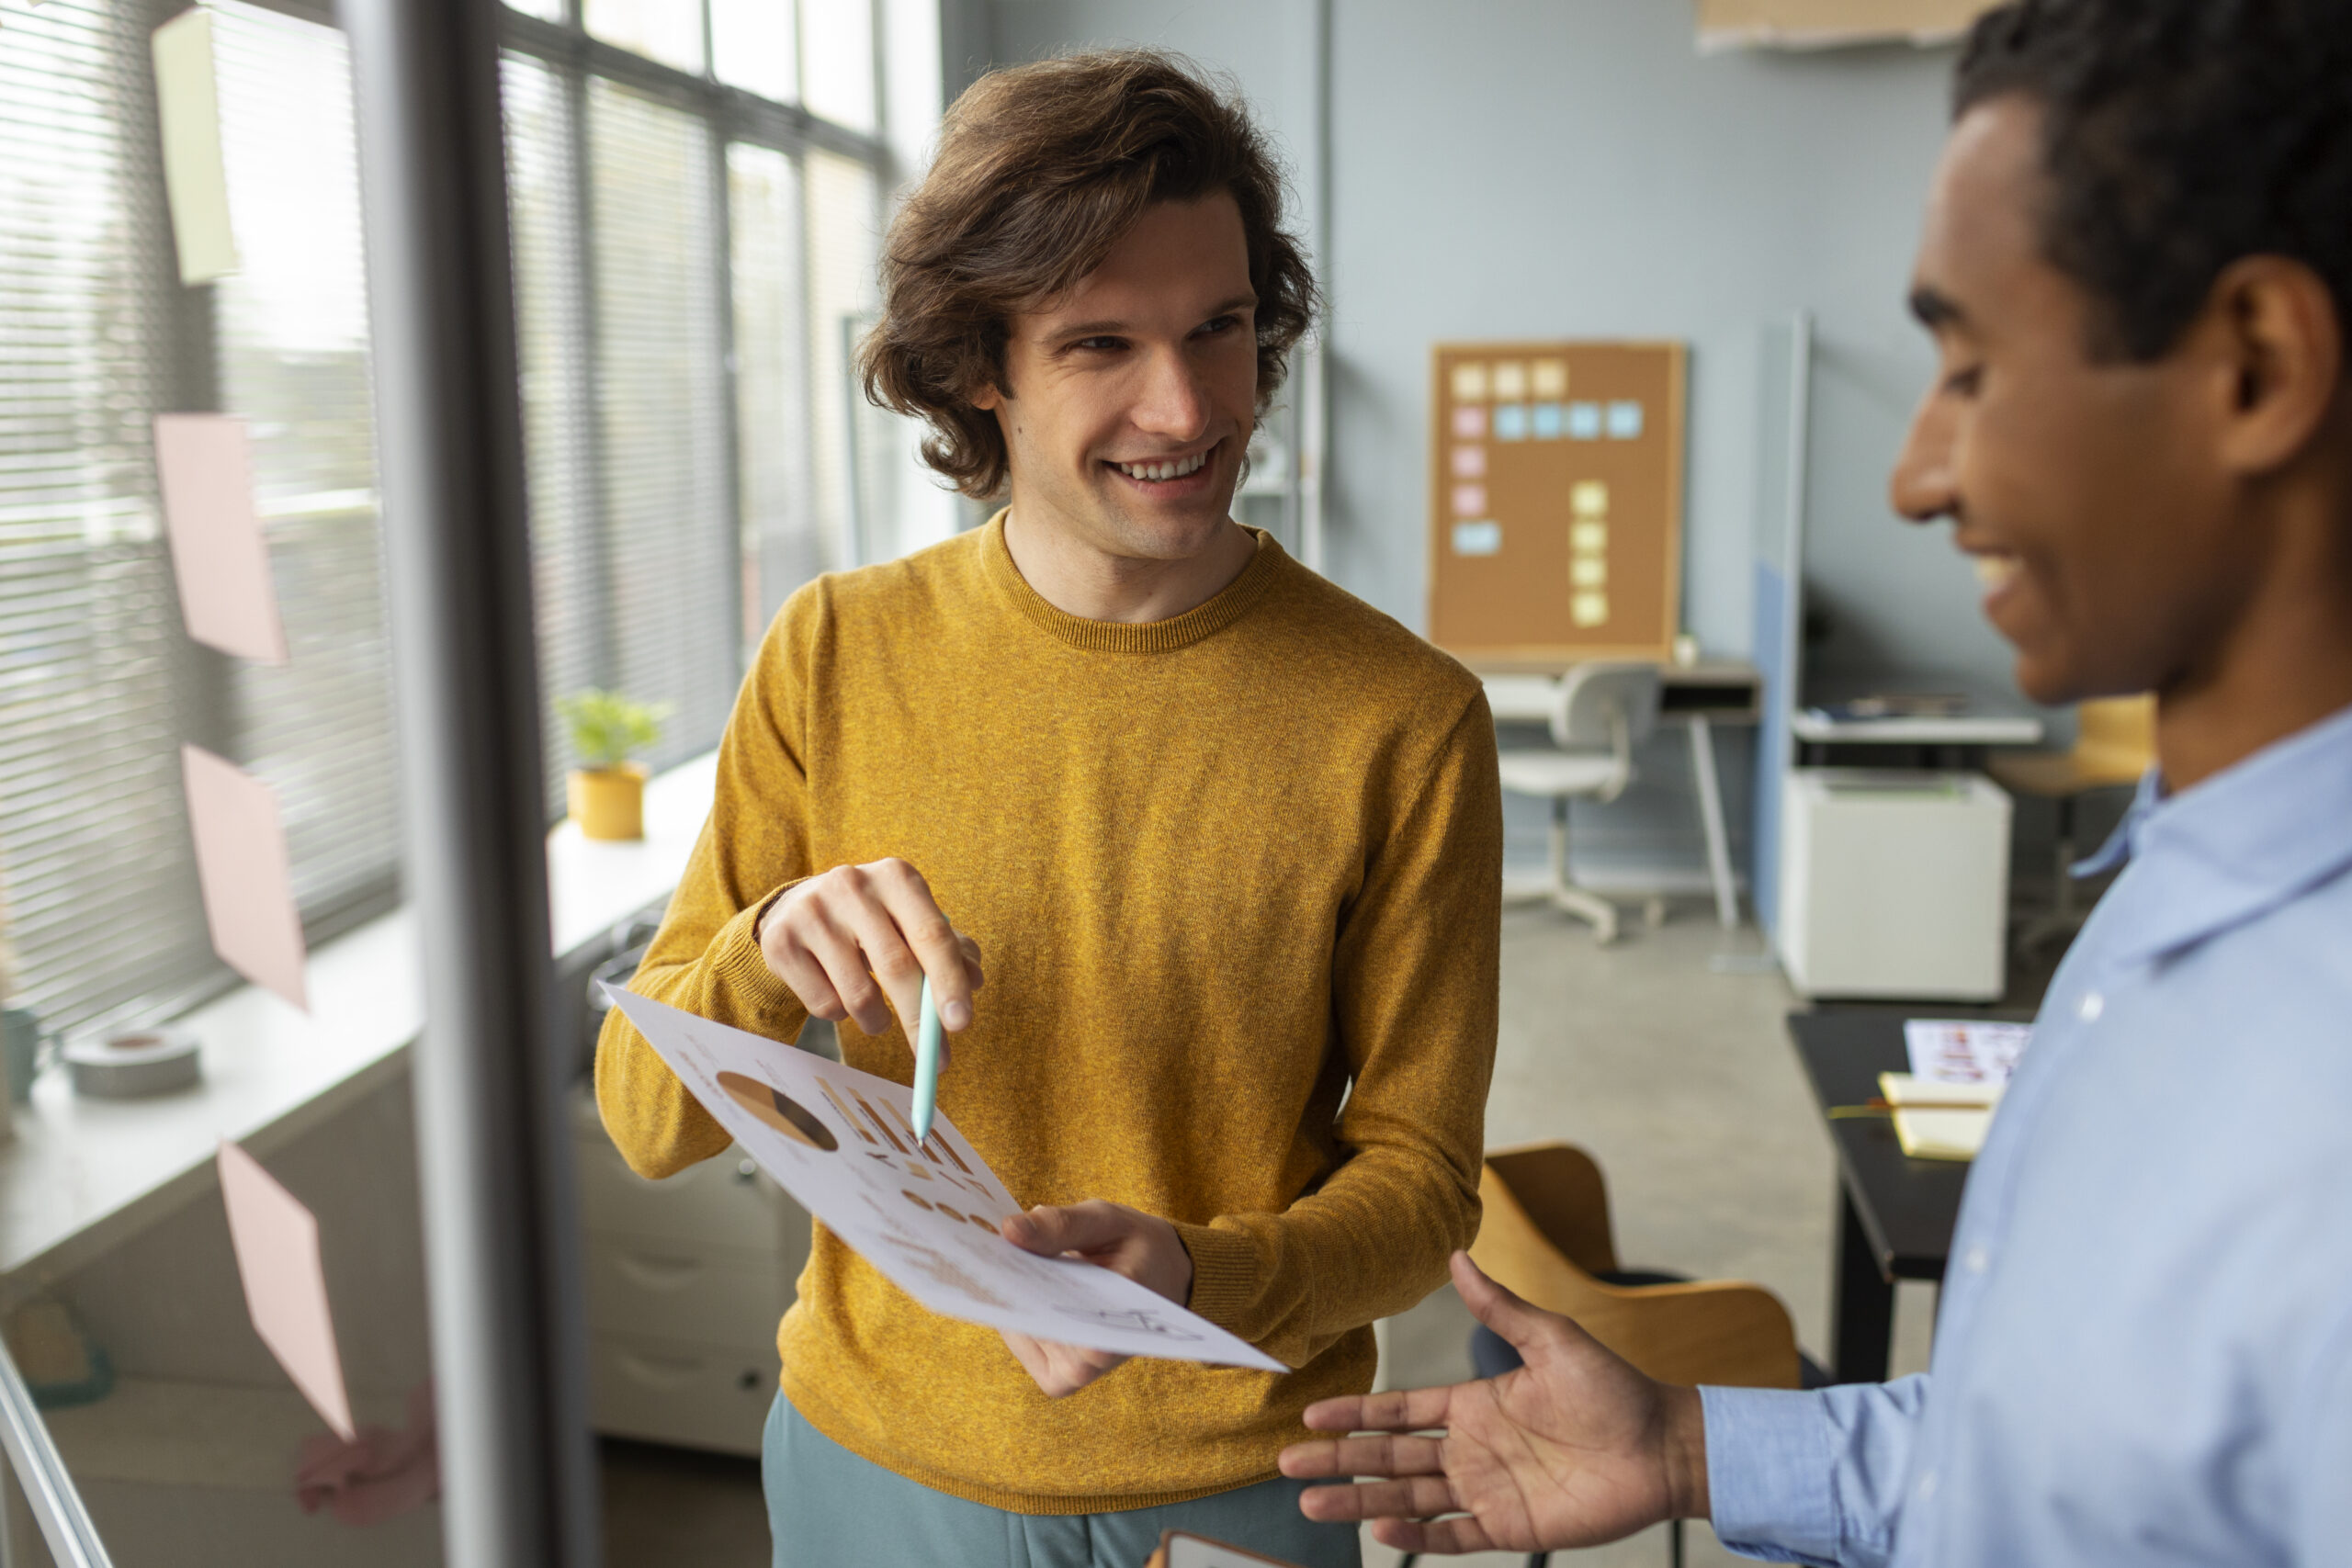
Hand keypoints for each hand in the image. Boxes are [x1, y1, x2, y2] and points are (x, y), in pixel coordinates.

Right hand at [758, 859, 983, 1053]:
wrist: (799, 908)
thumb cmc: (873, 922)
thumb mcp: (911, 924)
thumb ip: (949, 950)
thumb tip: (974, 981)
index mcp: (896, 877)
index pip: (932, 935)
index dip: (949, 982)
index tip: (961, 1023)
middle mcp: (852, 885)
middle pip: (896, 967)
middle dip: (919, 1020)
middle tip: (936, 1056)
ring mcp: (812, 912)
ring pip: (858, 994)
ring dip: (877, 1022)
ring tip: (878, 1019)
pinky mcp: (781, 941)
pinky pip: (824, 1004)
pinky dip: (841, 1015)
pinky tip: (839, 995)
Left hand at [996, 1199, 1194, 1397]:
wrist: (1166, 1278)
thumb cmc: (1138, 1247)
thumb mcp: (1108, 1221)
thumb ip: (1062, 1225)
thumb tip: (1008, 1230)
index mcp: (1115, 1328)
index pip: (1052, 1316)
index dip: (1015, 1286)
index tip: (989, 1254)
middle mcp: (1091, 1364)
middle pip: (1029, 1325)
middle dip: (1006, 1286)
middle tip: (981, 1249)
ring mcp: (1073, 1376)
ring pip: (1021, 1333)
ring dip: (1007, 1298)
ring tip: (997, 1260)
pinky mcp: (1058, 1378)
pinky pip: (1021, 1344)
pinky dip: (1013, 1313)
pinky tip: (1015, 1283)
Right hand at [1277, 1251, 1708, 1555]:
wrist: (1663, 1447)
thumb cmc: (1614, 1389)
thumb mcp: (1552, 1340)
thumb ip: (1500, 1308)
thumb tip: (1458, 1258)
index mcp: (1475, 1405)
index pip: (1400, 1412)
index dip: (1356, 1414)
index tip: (1311, 1413)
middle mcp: (1472, 1450)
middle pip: (1390, 1457)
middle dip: (1338, 1460)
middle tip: (1289, 1462)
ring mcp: (1488, 1492)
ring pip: (1409, 1497)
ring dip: (1360, 1500)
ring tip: (1312, 1503)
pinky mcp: (1511, 1529)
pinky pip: (1452, 1536)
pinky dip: (1415, 1535)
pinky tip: (1379, 1530)